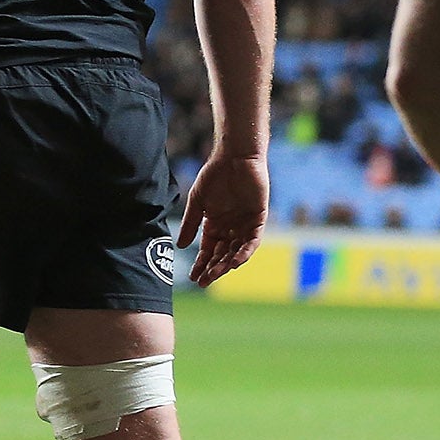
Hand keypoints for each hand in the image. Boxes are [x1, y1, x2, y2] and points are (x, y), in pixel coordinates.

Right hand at [177, 150, 268, 286]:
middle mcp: (231, 227)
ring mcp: (245, 224)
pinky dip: (244, 252)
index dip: (201, 264)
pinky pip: (253, 240)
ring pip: (237, 251)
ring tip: (216, 274)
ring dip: (227, 264)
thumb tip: (180, 246)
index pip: (208, 250)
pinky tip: (235, 262)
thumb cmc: (214, 176)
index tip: (193, 277)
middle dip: (213, 269)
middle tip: (204, 282)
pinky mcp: (258, 219)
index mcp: (215, 224)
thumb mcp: (197, 202)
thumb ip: (191, 224)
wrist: (235, 157)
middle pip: (222, 254)